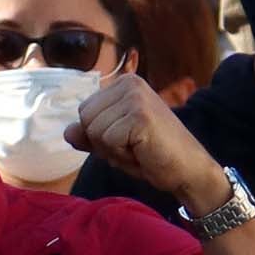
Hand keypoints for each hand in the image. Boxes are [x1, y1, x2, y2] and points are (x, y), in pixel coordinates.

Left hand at [65, 76, 229, 214]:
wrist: (188, 170)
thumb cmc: (152, 155)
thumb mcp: (114, 143)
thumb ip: (90, 135)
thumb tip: (67, 131)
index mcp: (124, 83)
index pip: (84, 111)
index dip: (99, 134)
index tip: (127, 139)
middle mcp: (129, 83)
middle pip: (85, 118)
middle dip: (103, 141)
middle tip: (133, 145)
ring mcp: (135, 97)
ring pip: (93, 130)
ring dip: (112, 149)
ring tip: (139, 148)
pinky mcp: (139, 115)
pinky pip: (107, 140)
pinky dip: (121, 154)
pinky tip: (143, 151)